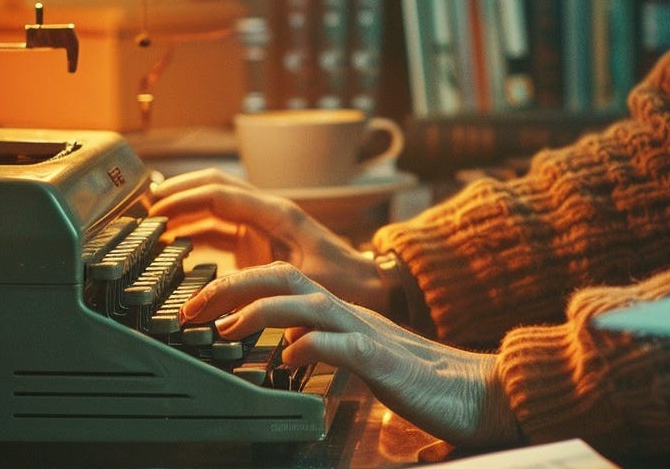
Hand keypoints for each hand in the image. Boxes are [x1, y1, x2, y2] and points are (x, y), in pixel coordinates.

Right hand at [151, 168, 385, 308]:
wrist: (368, 282)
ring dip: (183, 206)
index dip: (185, 199)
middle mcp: (265, 212)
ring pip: (212, 204)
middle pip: (212, 187)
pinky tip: (173, 236)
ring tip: (150, 216)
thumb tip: (231, 292)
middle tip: (145, 205)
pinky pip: (217, 225)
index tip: (156, 209)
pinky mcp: (256, 241)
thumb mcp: (311, 281)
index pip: (220, 195)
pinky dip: (193, 226)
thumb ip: (274, 281)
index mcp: (276, 213)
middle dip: (177, 191)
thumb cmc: (346, 280)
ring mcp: (259, 224)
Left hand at [183, 262, 520, 447]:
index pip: (279, 281)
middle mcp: (349, 313)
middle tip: (191, 309)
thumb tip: (288, 351)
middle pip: (283, 279)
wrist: (478, 391)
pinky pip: (344, 346)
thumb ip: (326, 347)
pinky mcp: (384, 362)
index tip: (198, 307)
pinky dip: (312, 347)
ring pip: (307, 305)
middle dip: (231, 287)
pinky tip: (289, 358)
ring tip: (226, 328)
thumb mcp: (360, 357)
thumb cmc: (420, 380)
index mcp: (340, 312)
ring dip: (260, 312)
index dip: (234, 285)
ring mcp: (366, 334)